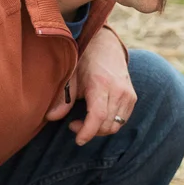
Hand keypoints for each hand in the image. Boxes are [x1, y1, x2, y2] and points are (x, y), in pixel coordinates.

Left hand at [46, 25, 135, 145]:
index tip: (78, 140)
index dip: (87, 132)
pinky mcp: (132, 97)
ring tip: (84, 121)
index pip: (98, 116)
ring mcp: (128, 94)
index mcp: (101, 83)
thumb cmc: (84, 60)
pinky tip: (96, 116)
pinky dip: (109, 124)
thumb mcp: (70, 76)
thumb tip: (51, 117)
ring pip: (116, 125)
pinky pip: (122, 120)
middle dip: (90, 131)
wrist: (105, 45)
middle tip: (73, 124)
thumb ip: (62, 98)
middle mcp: (118, 90)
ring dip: (99, 130)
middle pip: (107, 124)